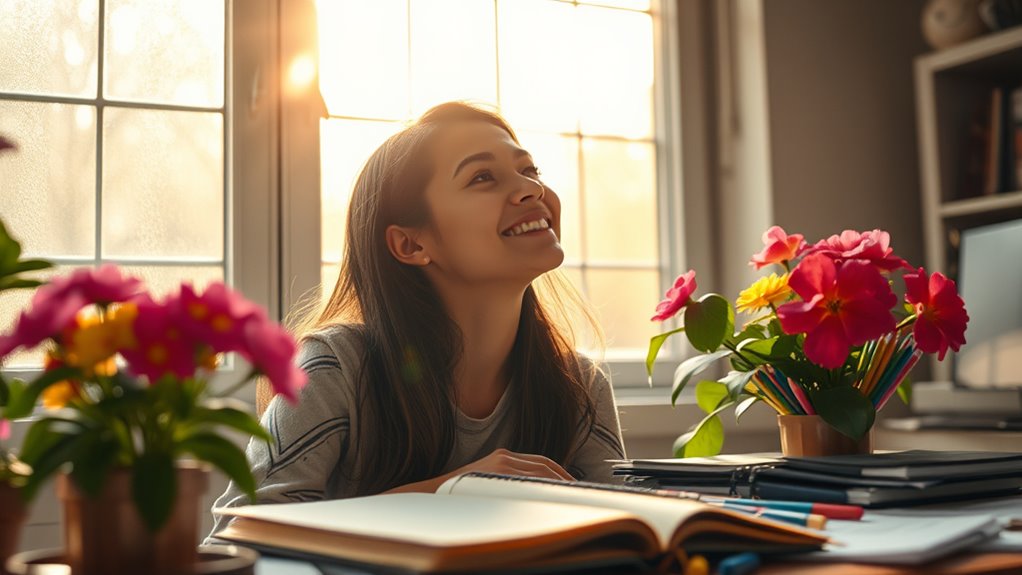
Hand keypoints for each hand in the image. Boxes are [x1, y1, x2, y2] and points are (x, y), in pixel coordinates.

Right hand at [385, 448, 572, 494]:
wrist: (432, 493)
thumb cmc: (459, 493)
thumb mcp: (486, 481)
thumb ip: (507, 482)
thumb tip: (531, 494)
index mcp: (503, 457)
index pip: (541, 462)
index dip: (560, 472)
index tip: (573, 483)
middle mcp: (504, 457)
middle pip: (545, 465)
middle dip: (565, 477)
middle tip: (580, 491)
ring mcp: (501, 464)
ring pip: (541, 472)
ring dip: (559, 482)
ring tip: (574, 494)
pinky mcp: (496, 472)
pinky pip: (528, 480)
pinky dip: (545, 485)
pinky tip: (554, 495)